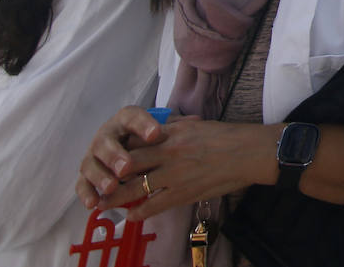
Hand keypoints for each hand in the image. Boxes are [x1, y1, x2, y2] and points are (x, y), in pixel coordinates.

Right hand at [76, 106, 169, 209]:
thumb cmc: (151, 137)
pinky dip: (86, 193)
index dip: (143, 125)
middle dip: (116, 155)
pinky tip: (93, 203)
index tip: (155, 134)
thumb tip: (196, 122)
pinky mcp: (87, 173)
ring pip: (92, 163)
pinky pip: (82, 183)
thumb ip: (174, 127)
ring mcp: (94, 154)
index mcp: (127, 120)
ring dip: (101, 176)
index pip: (134, 118)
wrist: (127, 146)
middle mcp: (107, 134)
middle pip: (108, 141)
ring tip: (112, 187)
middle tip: (127, 167)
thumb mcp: (163, 130)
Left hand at [80, 109, 277, 219]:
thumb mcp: (198, 126)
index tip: (105, 158)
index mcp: (172, 132)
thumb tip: (163, 129)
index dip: (118, 151)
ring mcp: (175, 174)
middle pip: (129, 164)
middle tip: (94, 183)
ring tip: (102, 204)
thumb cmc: (228, 137)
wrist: (250, 152)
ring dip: (116, 197)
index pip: (136, 141)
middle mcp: (169, 151)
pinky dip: (139, 211)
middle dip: (108, 175)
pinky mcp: (184, 192)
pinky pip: (154, 204)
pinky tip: (130, 216)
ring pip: (136, 187)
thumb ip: (177, 129)